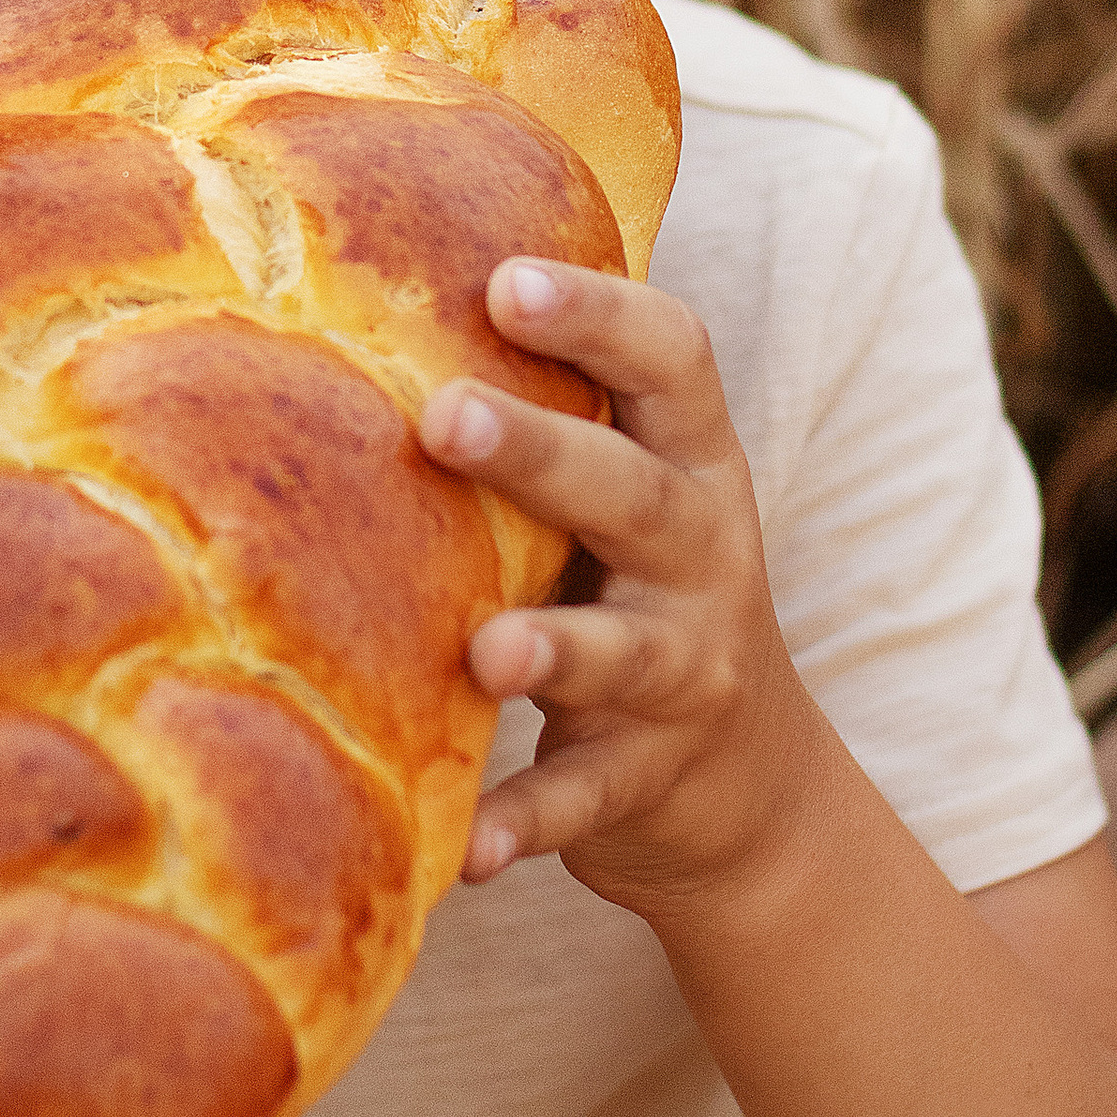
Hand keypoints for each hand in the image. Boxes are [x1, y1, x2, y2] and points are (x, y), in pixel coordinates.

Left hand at [419, 258, 834, 925]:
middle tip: (444, 417)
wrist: (750, 787)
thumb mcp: (621, 485)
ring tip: (488, 653)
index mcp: (689, 460)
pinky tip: (466, 850)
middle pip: (634, 492)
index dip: (599, 314)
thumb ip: (545, 402)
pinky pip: (586, 802)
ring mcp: (685, 673)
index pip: (673, 361)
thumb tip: (367, 267)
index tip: (506, 277)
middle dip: (545, 454)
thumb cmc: (633, 583)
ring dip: (557, 651)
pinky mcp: (649, 781)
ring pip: (625, 653)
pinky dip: (529, 824)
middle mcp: (704, 555)